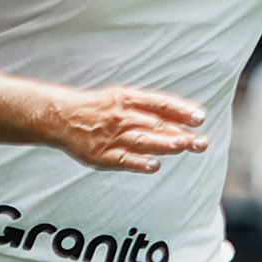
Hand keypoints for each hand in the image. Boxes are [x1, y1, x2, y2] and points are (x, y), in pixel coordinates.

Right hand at [47, 85, 207, 173]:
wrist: (61, 117)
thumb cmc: (97, 107)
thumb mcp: (121, 97)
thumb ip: (150, 107)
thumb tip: (184, 118)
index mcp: (127, 99)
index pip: (160, 104)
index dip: (181, 110)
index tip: (200, 117)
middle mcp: (121, 116)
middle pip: (156, 125)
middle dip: (180, 133)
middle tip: (201, 141)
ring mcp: (112, 136)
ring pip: (143, 141)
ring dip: (164, 144)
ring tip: (183, 146)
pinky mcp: (103, 155)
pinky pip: (124, 160)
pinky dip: (140, 163)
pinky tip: (155, 165)